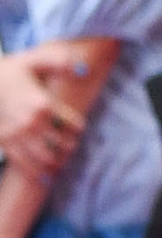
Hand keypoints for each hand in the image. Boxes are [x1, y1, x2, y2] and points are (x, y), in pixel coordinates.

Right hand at [0, 48, 90, 178]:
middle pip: (62, 144)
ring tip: (59, 163)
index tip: (76, 129)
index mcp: (43, 104)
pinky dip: (35, 172)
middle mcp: (32, 122)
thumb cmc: (9, 70)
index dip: (77, 128)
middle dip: (69, 147)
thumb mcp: (33, 61)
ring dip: (56, 163)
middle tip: (70, 147)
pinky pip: (23, 163)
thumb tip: (78, 67)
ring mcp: (18, 134)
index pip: (73, 125)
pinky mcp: (4, 142)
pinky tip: (43, 176)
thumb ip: (56, 61)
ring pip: (45, 158)